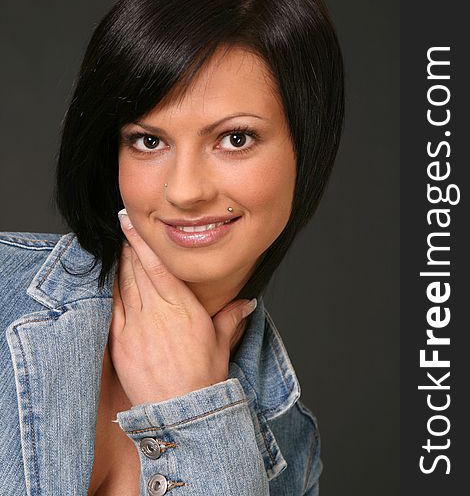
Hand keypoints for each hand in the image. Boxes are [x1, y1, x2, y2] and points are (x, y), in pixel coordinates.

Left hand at [108, 211, 256, 405]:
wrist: (181, 411)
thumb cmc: (204, 377)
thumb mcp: (221, 342)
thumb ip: (231, 316)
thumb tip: (248, 302)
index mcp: (183, 308)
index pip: (159, 267)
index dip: (144, 244)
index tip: (133, 225)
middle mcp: (158, 312)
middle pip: (139, 271)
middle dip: (131, 248)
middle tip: (124, 228)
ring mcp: (136, 327)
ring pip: (125, 286)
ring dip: (121, 265)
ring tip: (119, 248)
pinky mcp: (121, 343)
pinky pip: (113, 309)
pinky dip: (111, 291)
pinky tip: (110, 280)